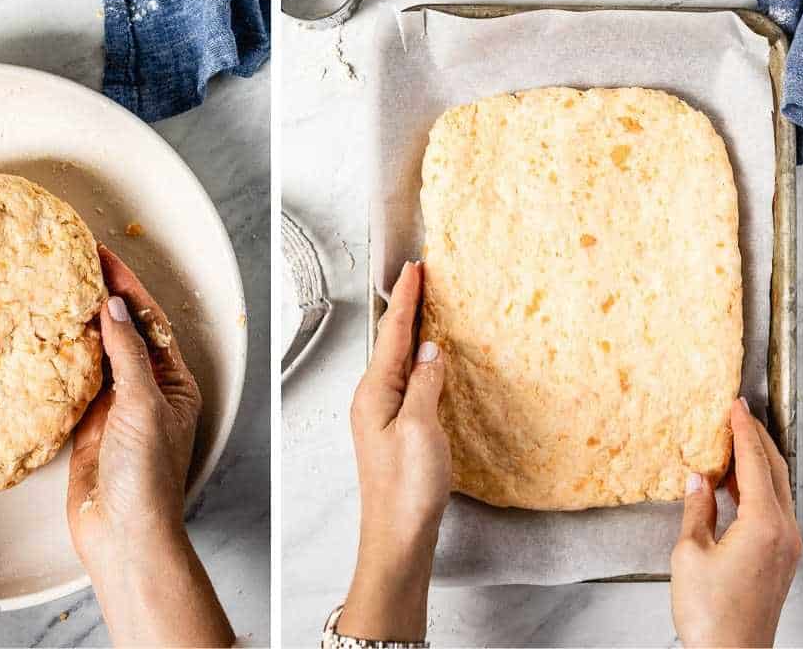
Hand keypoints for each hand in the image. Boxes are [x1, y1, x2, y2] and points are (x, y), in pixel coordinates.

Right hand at [67, 244, 232, 646]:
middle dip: (102, 294)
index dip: (125, 284)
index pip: (148, 320)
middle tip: (72, 259)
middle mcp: (147, 389)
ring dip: (79, 321)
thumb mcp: (143, 405)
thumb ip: (127, 354)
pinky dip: (61, 355)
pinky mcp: (88, 424)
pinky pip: (74, 379)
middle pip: (123, 329)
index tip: (100, 253)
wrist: (123, 535)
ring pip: (97, 351)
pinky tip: (45, 332)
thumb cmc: (147, 476)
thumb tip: (114, 306)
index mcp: (173, 381)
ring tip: (55, 284)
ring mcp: (116, 406)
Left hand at [338, 261, 449, 641]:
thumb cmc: (407, 488)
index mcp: (374, 392)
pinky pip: (405, 381)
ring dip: (411, 331)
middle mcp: (372, 398)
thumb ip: (425, 384)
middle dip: (406, 307)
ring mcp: (381, 415)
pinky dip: (417, 360)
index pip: (392, 332)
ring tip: (427, 305)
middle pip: (390, 341)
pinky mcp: (394, 430)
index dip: (406, 298)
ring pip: (397, 360)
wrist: (398, 535)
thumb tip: (430, 348)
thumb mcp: (420, 429)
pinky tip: (429, 359)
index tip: (415, 267)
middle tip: (421, 276)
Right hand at [671, 396, 801, 647]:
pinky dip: (757, 487)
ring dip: (757, 462)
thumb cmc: (708, 612)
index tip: (733, 406)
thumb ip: (696, 510)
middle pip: (774, 470)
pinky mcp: (781, 558)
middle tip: (738, 414)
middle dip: (756, 439)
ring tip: (734, 443)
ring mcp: (787, 546)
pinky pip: (775, 509)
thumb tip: (697, 477)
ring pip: (777, 489)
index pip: (754, 463)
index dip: (742, 431)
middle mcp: (784, 531)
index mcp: (764, 524)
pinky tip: (735, 485)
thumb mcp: (690, 553)